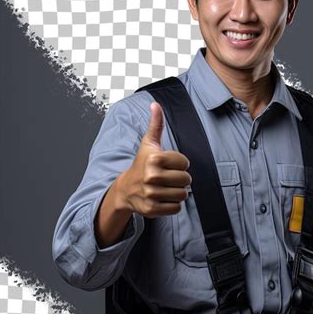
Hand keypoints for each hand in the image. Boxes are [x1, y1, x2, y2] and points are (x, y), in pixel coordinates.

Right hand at [116, 101, 191, 217]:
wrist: (126, 189)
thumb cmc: (142, 163)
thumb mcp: (149, 143)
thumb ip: (156, 124)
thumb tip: (155, 104)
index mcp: (154, 159)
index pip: (185, 163)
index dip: (180, 163)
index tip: (168, 164)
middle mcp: (151, 177)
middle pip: (186, 180)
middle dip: (181, 178)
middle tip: (168, 177)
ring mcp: (151, 194)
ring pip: (183, 194)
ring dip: (178, 191)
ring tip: (167, 187)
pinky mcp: (152, 209)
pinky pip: (176, 208)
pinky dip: (173, 204)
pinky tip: (163, 197)